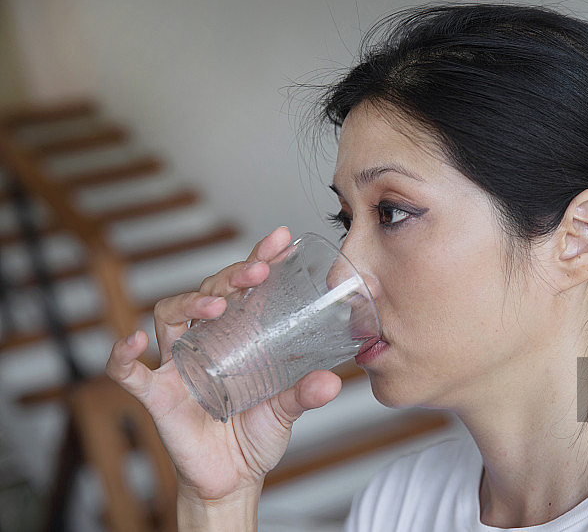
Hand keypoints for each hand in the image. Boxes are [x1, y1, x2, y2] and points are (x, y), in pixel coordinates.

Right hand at [106, 227, 341, 512]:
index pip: (245, 287)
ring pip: (170, 315)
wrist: (233, 478)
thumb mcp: (285, 409)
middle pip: (208, 292)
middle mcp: (206, 341)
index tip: (281, 239)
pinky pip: (130, 371)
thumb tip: (332, 382)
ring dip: (191, 301)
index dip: (260, 259)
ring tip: (218, 304)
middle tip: (257, 271)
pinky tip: (135, 339)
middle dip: (230, 275)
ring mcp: (178, 364)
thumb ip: (304, 394)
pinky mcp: (158, 394)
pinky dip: (125, 354)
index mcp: (239, 336)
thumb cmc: (256, 434)